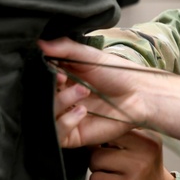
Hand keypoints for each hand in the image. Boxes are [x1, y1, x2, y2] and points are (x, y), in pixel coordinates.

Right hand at [41, 36, 179, 147]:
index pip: (40, 80)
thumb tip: (40, 43)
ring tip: (83, 92)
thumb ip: (65, 48)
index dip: (43, 75)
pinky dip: (65, 123)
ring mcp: (67, 118)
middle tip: (64, 79)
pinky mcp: (74, 136)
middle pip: (39, 98)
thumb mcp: (90, 55)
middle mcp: (62, 100)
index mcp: (63, 81)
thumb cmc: (118, 73)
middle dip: (49, 88)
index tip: (56, 69)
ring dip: (60, 102)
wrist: (140, 95)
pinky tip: (82, 111)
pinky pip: (57, 135)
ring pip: (46, 116)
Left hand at [89, 129, 175, 179]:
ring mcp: (136, 174)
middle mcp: (145, 154)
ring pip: (95, 162)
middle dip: (98, 155)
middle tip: (110, 163)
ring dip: (97, 170)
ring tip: (112, 174)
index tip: (105, 143)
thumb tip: (90, 129)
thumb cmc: (143, 167)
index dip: (103, 135)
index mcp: (149, 139)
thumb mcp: (141, 144)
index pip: (113, 128)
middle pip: (100, 145)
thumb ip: (121, 134)